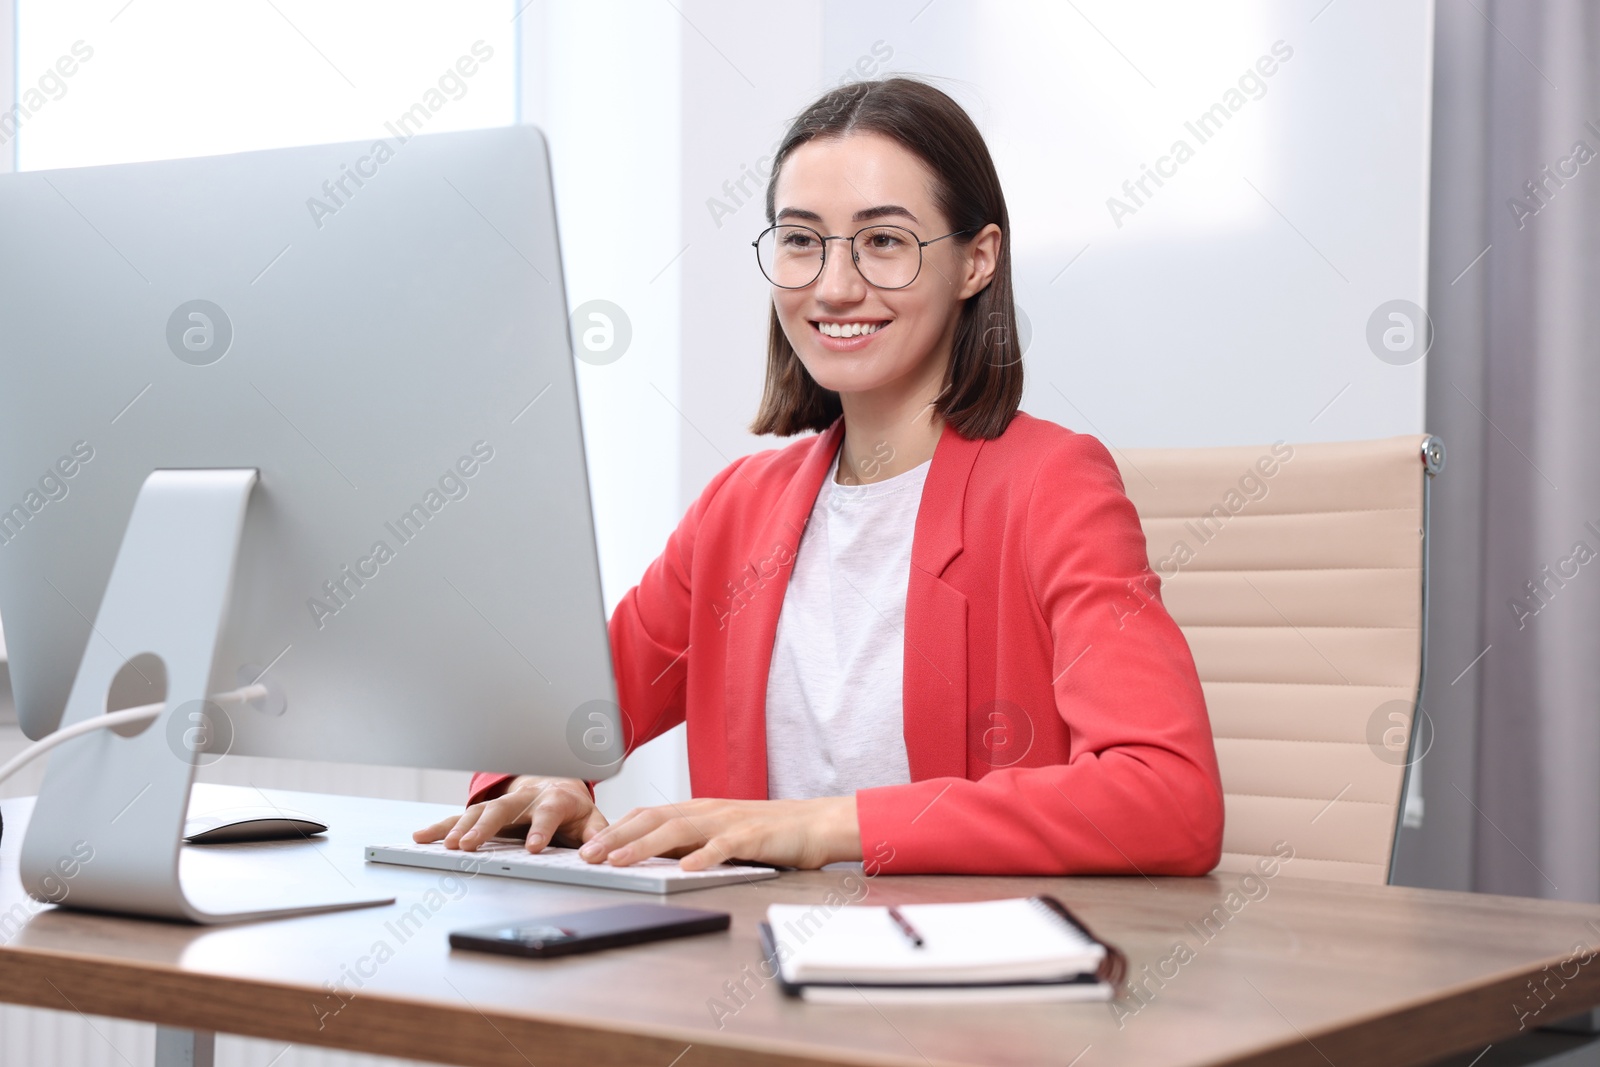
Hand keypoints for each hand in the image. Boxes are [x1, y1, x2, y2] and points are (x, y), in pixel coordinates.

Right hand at [413, 776, 607, 852]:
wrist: (556, 786)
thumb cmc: (572, 808)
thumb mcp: (592, 819)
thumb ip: (596, 834)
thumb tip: (598, 852)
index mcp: (554, 800)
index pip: (547, 813)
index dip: (541, 829)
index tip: (533, 847)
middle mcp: (524, 799)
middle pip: (503, 809)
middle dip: (486, 826)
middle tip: (470, 845)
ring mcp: (502, 805)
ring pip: (478, 812)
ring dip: (461, 827)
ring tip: (449, 845)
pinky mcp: (486, 813)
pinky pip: (460, 817)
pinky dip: (441, 826)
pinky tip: (422, 837)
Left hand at [576, 796, 861, 870]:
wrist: (815, 823)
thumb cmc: (768, 833)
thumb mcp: (721, 834)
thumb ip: (691, 842)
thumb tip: (653, 858)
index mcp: (698, 810)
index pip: (648, 815)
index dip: (616, 829)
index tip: (589, 846)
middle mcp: (708, 811)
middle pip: (654, 819)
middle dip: (617, 837)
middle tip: (588, 855)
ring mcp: (729, 822)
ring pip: (679, 830)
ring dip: (645, 846)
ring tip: (619, 861)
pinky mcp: (752, 837)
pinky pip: (723, 846)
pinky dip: (703, 857)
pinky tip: (686, 869)